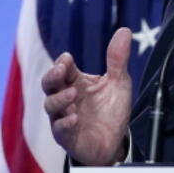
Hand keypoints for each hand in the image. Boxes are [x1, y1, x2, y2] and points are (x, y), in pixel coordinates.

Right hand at [42, 28, 133, 164]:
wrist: (114, 142)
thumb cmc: (111, 110)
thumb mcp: (119, 82)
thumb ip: (117, 59)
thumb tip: (124, 30)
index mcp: (75, 82)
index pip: (63, 69)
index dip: (62, 63)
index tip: (68, 58)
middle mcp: (65, 98)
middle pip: (48, 84)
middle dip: (52, 76)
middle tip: (61, 70)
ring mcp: (63, 117)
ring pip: (51, 106)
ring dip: (60, 99)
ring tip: (73, 94)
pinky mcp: (67, 137)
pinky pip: (59, 129)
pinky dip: (64, 123)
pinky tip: (74, 118)